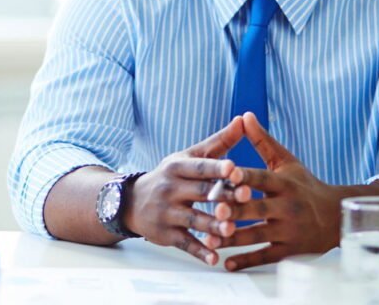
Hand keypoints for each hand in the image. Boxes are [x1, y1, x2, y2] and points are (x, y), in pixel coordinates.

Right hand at [123, 116, 252, 265]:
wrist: (133, 202)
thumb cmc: (171, 176)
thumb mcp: (189, 157)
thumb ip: (218, 142)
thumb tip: (243, 120)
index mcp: (177, 167)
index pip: (199, 166)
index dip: (216, 167)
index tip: (234, 167)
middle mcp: (170, 188)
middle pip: (199, 192)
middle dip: (222, 195)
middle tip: (246, 196)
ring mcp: (166, 213)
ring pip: (193, 220)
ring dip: (213, 225)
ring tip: (232, 230)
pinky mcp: (165, 234)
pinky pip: (185, 243)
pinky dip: (199, 251)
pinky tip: (215, 258)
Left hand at [206, 112, 341, 270]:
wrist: (335, 216)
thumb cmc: (304, 185)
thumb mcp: (286, 161)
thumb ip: (263, 141)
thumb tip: (244, 116)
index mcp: (285, 183)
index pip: (262, 178)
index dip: (245, 176)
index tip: (227, 173)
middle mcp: (288, 207)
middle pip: (257, 208)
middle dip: (236, 210)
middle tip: (213, 210)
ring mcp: (289, 230)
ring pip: (258, 234)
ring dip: (234, 237)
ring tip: (211, 238)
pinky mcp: (289, 250)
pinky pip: (265, 256)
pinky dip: (246, 260)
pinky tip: (227, 262)